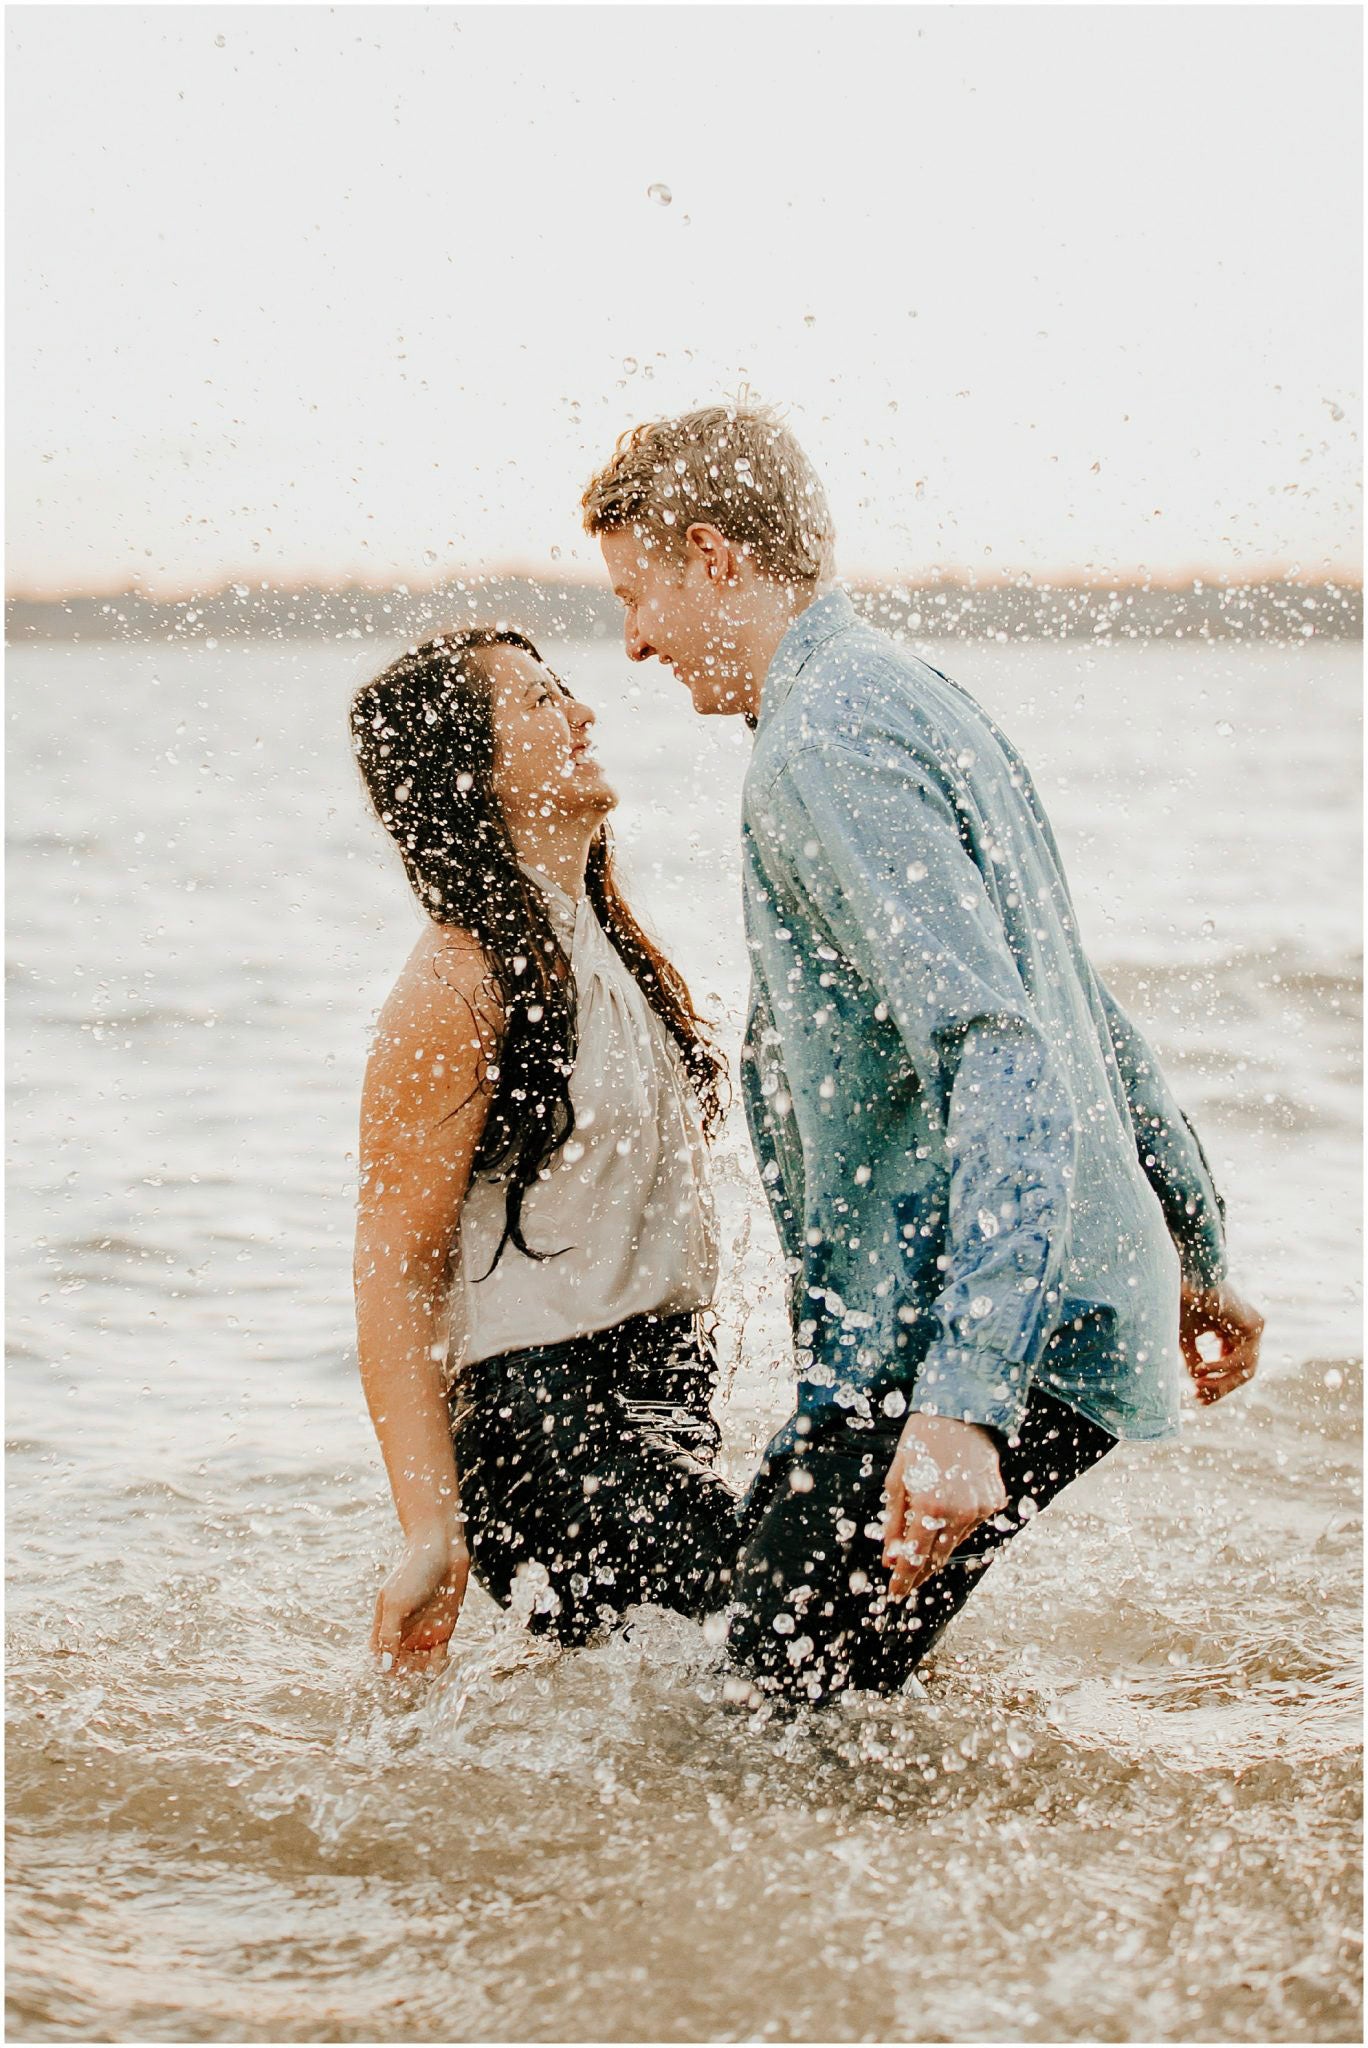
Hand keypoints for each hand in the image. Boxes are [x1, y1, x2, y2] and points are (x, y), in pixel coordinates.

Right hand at [371, 1520, 469, 1674]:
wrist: (442, 1550)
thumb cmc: (414, 1572)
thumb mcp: (396, 1603)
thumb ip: (388, 1635)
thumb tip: (382, 1667)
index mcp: (385, 1624)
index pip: (378, 1657)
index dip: (383, 1668)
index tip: (394, 1668)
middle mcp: (402, 1632)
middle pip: (398, 1666)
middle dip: (404, 1674)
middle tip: (414, 1668)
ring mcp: (423, 1632)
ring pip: (418, 1666)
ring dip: (421, 1673)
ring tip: (428, 1666)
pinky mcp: (443, 1631)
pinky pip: (438, 1658)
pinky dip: (437, 1667)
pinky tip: (439, 1665)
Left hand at [881, 1413, 1007, 1600]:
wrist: (962, 1413)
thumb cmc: (921, 1442)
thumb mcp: (898, 1478)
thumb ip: (894, 1522)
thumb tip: (890, 1558)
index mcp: (930, 1505)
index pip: (914, 1556)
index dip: (904, 1578)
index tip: (895, 1595)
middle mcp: (959, 1512)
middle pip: (937, 1557)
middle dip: (919, 1571)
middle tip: (906, 1582)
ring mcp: (981, 1509)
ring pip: (955, 1541)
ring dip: (938, 1543)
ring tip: (926, 1529)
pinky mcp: (995, 1503)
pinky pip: (973, 1524)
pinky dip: (958, 1523)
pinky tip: (950, 1503)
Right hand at [1180, 1280, 1262, 1404]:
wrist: (1187, 1279)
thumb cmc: (1184, 1304)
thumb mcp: (1188, 1340)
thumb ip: (1195, 1361)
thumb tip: (1197, 1386)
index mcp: (1232, 1336)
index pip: (1233, 1370)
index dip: (1217, 1388)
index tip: (1198, 1400)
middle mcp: (1247, 1333)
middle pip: (1242, 1374)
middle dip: (1219, 1388)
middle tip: (1198, 1396)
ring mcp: (1255, 1329)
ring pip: (1245, 1370)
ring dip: (1220, 1380)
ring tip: (1197, 1382)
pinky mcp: (1256, 1326)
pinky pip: (1244, 1358)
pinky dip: (1223, 1366)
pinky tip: (1203, 1368)